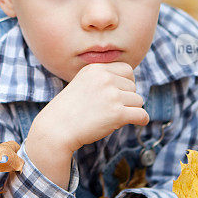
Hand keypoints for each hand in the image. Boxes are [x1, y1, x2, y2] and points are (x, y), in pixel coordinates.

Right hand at [29, 62, 149, 153]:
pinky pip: (141, 115)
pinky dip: (141, 120)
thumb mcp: (83, 83)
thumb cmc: (69, 110)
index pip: (127, 69)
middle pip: (133, 87)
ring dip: (130, 111)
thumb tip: (131, 85)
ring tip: (111, 117)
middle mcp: (105, 79)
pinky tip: (136, 122)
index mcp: (96, 69)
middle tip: (110, 109)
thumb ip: (104, 79)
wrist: (56, 129)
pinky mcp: (117, 113)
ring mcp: (112, 95)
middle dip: (126, 99)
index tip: (119, 94)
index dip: (126, 83)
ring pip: (138, 101)